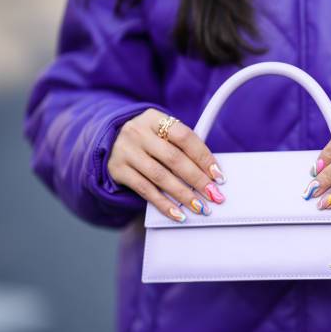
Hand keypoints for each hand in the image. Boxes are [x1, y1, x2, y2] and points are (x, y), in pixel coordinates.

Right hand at [107, 108, 225, 221]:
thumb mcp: (163, 134)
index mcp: (154, 118)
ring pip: (160, 176)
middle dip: (197, 179)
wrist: (112, 142)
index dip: (204, 157)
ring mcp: (125, 150)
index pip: (184, 137)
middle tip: (214, 195)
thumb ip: (184, 148)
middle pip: (174, 158)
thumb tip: (212, 175)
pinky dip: (164, 204)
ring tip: (200, 207)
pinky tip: (178, 214)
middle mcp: (138, 132)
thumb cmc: (149, 140)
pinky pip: (145, 190)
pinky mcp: (118, 170)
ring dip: (183, 194)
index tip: (218, 176)